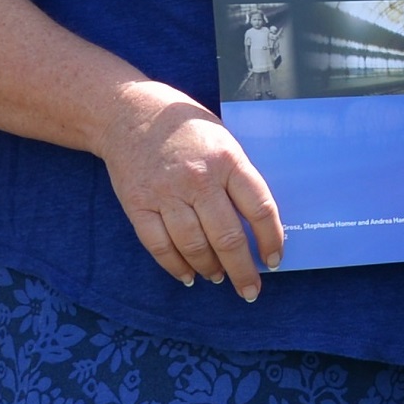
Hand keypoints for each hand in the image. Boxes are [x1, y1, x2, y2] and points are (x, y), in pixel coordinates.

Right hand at [98, 93, 282, 299]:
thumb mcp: (223, 139)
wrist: (128, 112)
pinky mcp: (138, 204)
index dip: (271, 239)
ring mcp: (166, 193)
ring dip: (210, 269)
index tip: (274, 259)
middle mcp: (198, 179)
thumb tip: (258, 223)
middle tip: (250, 290)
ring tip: (218, 277)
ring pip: (195, 247)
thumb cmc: (184, 127)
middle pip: (228, 237)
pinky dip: (176, 266)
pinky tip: (188, 275)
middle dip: (243, 271)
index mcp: (227, 160)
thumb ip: (238, 176)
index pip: (259, 208)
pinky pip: (160, 246)